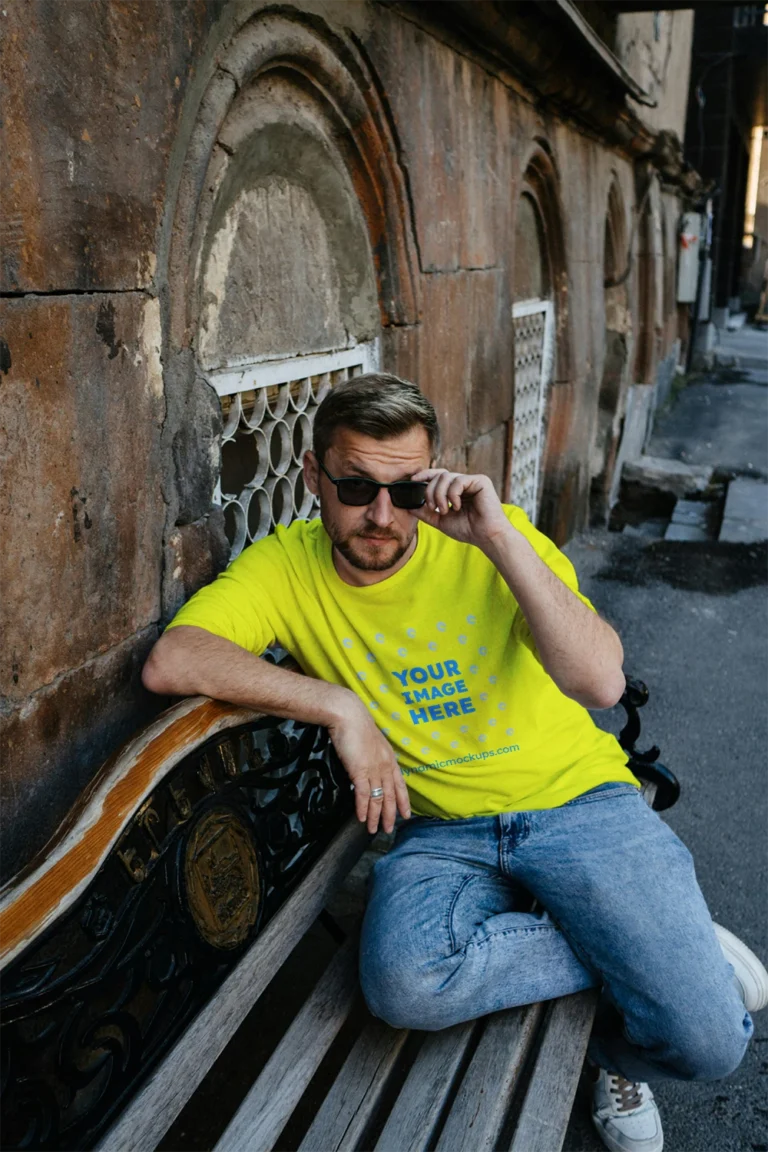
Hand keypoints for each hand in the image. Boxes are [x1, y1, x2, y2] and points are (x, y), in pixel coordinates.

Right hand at [327, 701, 410, 833]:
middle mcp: (384, 766)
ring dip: (375, 816)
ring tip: (373, 829)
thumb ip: (373, 756)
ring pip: (378, 798)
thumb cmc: (356, 725)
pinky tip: (360, 818)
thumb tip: (369, 768)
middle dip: (390, 814)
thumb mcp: (370, 742)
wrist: (348, 715)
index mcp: (389, 758)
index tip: (406, 814)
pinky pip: (363, 795)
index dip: (404, 801)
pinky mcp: (360, 771)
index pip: (400, 784)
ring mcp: (373, 769)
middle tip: (389, 829)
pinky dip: (362, 808)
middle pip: (391, 796)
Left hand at [411, 469, 510, 549]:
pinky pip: (458, 480)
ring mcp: (472, 481)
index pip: (437, 476)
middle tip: (433, 507)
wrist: (486, 536)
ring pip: (446, 477)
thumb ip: (425, 513)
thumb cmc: (468, 529)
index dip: (424, 475)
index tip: (412, 480)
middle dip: (430, 491)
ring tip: (444, 510)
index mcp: (455, 490)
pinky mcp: (481, 481)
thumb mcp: (441, 521)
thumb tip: (409, 506)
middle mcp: (463, 483)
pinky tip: (457, 506)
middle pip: (439, 476)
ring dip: (440, 494)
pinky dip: (453, 494)